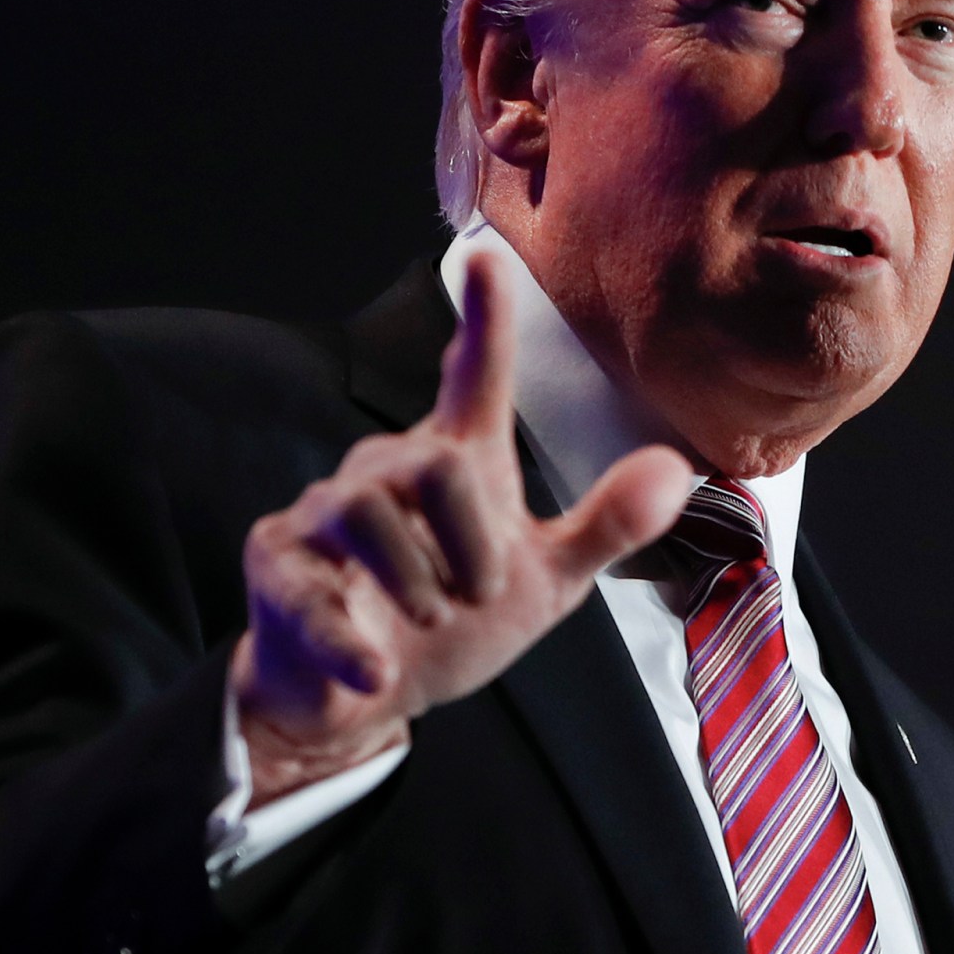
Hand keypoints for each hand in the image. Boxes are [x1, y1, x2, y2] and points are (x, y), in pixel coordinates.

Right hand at [230, 254, 694, 803]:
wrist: (355, 694)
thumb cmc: (445, 624)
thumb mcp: (541, 583)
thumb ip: (603, 527)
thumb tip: (676, 468)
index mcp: (453, 463)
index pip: (472, 378)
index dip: (482, 321)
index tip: (486, 259)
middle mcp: (385, 472)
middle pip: (433, 463)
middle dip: (472, 539)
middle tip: (482, 596)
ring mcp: (323, 514)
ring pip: (364, 510)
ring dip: (415, 581)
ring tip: (431, 622)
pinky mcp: (277, 564)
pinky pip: (311, 591)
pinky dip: (353, 638)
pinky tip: (378, 670)